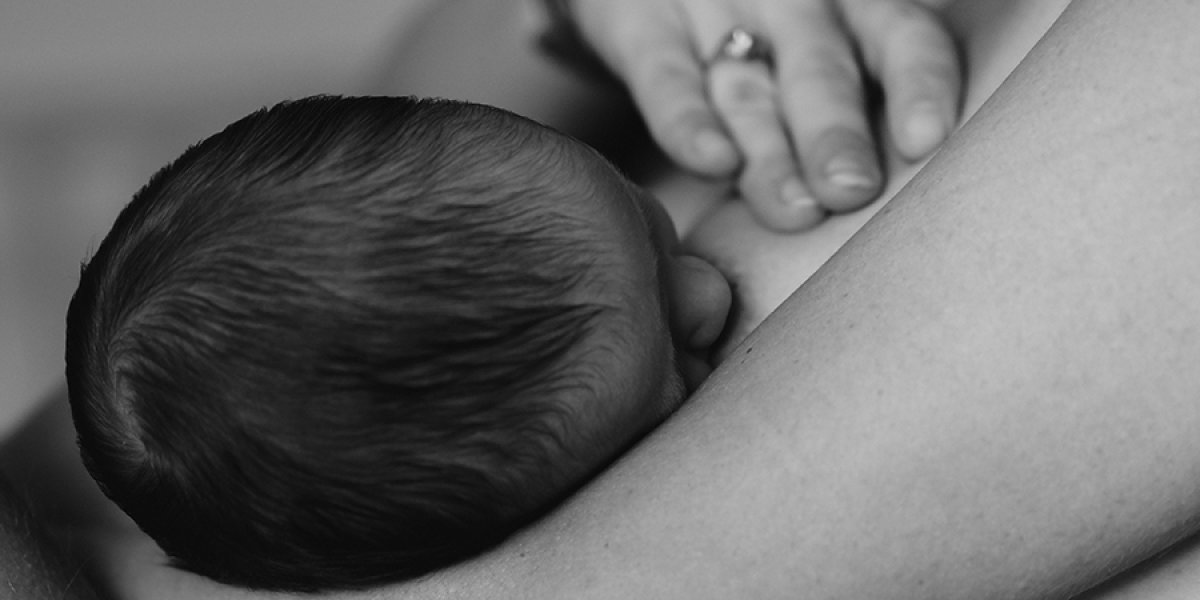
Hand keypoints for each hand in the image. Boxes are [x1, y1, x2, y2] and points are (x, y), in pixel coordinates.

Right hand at [569, 0, 961, 230]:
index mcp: (851, 7)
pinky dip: (689, 120)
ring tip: (794, 211)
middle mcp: (790, 3)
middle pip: (820, 69)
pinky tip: (713, 160)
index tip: (926, 140)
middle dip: (835, 133)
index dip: (918, 84)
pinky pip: (667, 77)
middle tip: (850, 190)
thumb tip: (908, 199)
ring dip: (771, 152)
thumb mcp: (819, 54)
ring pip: (748, 87)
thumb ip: (864, 108)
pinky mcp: (642, 27)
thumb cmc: (761, 42)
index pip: (902, 35)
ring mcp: (711, 10)